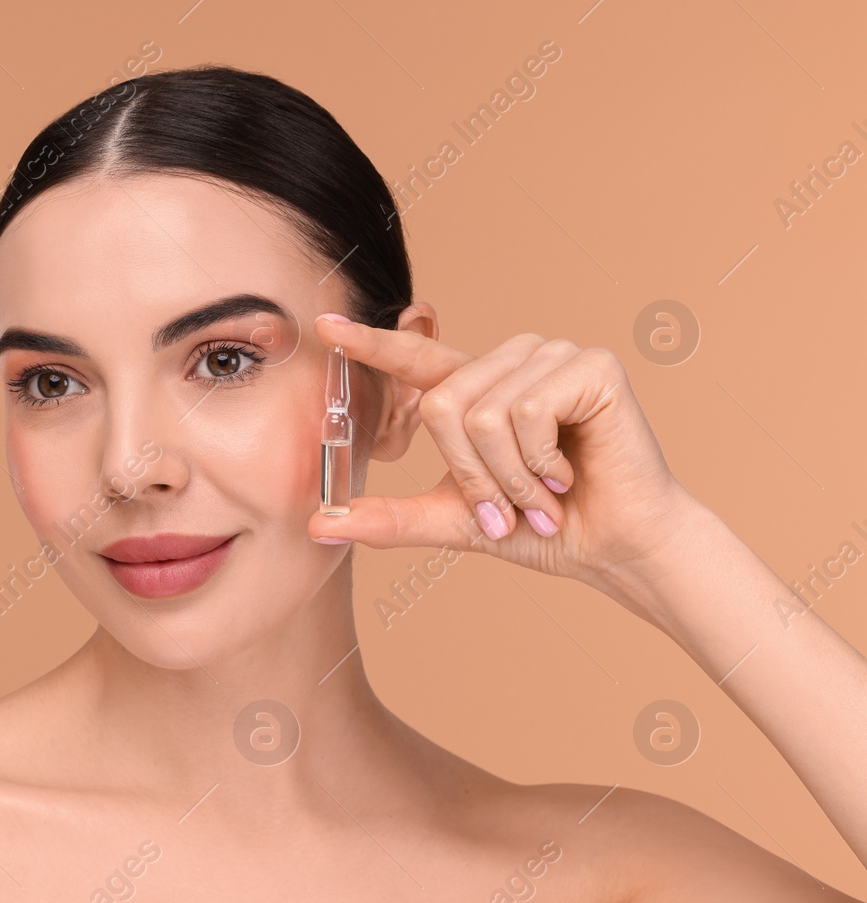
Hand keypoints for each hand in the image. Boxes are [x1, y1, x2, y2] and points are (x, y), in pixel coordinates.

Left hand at [308, 315, 701, 591]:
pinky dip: (541, 460)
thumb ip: (390, 518)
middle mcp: (514, 361)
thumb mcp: (454, 521)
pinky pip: (526, 412)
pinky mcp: (591, 365)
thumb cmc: (541, 530)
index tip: (324, 326)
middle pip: (443, 405)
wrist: (613, 548)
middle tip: (511, 507)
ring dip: (509, 476)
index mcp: (479, 388)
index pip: (416, 360)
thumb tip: (318, 524)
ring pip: (482, 414)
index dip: (371, 344)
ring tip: (544, 493)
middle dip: (472, 476)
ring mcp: (553, 356)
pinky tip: (570, 471)